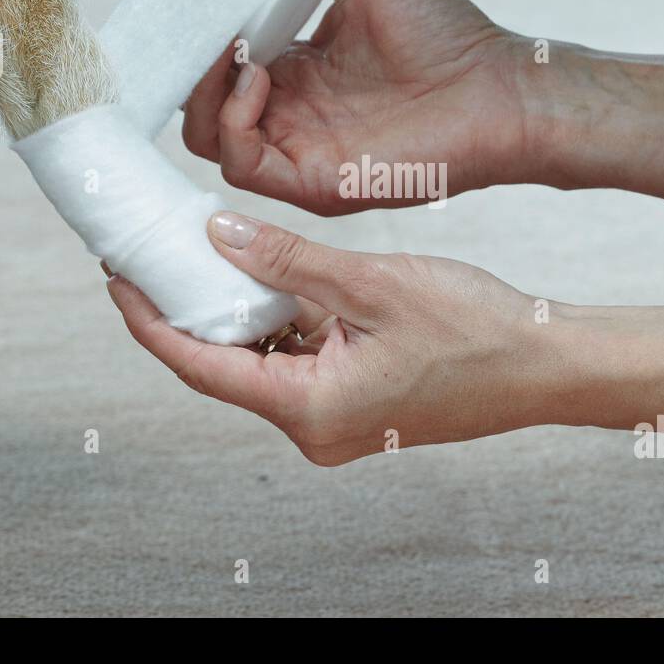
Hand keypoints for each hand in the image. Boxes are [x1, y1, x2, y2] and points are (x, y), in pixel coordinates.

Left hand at [106, 212, 569, 464]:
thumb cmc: (475, 330)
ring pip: (264, 364)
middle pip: (226, 368)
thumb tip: (217, 234)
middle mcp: (314, 429)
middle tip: (157, 256)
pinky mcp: (357, 405)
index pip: (202, 367)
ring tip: (210, 256)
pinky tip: (275, 281)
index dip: (151, 323)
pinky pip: (300, 365)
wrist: (545, 365)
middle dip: (190, 312)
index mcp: (310, 409)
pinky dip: (282, 325)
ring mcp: (336, 422)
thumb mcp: (372, 284)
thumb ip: (288, 262)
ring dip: (240, 315)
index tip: (117, 279)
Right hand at [182, 0, 529, 214]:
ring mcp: (297, 149)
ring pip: (206, 138)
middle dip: (179, 62)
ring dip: (200, 92)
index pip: (215, 58)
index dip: (185, 31)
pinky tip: (257, 80)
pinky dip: (232, 124)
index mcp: (294, 68)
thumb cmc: (447, 32)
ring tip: (226, 49)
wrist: (500, 87)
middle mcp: (289, 112)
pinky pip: (243, 165)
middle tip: (180, 18)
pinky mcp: (313, 182)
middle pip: (198, 101)